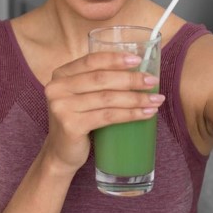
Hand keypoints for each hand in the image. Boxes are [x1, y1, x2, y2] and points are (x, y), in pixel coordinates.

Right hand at [43, 51, 164, 173]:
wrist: (61, 153)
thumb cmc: (78, 121)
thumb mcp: (80, 96)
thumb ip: (96, 82)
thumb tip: (137, 71)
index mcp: (61, 75)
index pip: (91, 60)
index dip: (115, 59)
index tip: (138, 60)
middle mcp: (57, 88)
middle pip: (101, 79)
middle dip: (131, 79)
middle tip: (152, 81)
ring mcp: (62, 107)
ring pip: (107, 98)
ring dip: (136, 98)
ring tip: (155, 100)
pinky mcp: (71, 126)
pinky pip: (108, 116)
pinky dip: (130, 114)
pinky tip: (146, 114)